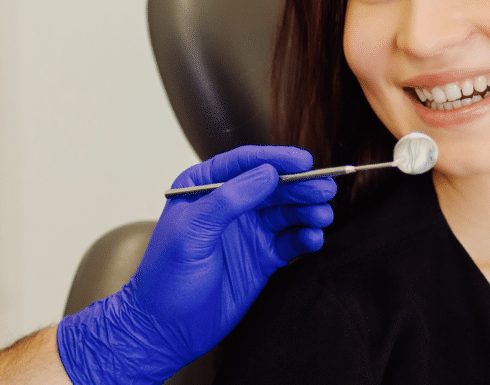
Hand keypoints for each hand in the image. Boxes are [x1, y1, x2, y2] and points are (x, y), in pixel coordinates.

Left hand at [56, 146, 335, 384]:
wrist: (165, 330)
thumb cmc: (166, 278)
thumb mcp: (192, 232)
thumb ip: (229, 200)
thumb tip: (268, 172)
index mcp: (205, 187)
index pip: (245, 163)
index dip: (277, 159)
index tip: (304, 162)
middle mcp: (230, 205)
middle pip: (273, 186)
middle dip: (301, 186)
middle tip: (324, 190)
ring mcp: (248, 231)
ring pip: (287, 212)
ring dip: (307, 211)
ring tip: (322, 216)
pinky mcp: (262, 258)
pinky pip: (290, 241)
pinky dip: (305, 237)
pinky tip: (313, 239)